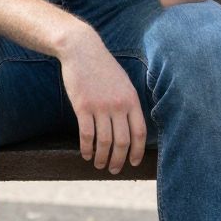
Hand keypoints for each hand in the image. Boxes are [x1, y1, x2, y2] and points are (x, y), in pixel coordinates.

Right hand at [58, 27, 145, 173]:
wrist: (81, 49)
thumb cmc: (102, 67)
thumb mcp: (123, 83)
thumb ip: (128, 103)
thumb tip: (131, 127)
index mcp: (131, 99)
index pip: (139, 132)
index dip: (137, 151)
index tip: (133, 163)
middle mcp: (118, 105)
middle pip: (122, 141)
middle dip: (119, 160)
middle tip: (114, 170)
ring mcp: (100, 106)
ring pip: (104, 142)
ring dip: (102, 158)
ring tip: (99, 165)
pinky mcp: (82, 106)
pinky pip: (87, 134)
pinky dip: (87, 148)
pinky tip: (86, 154)